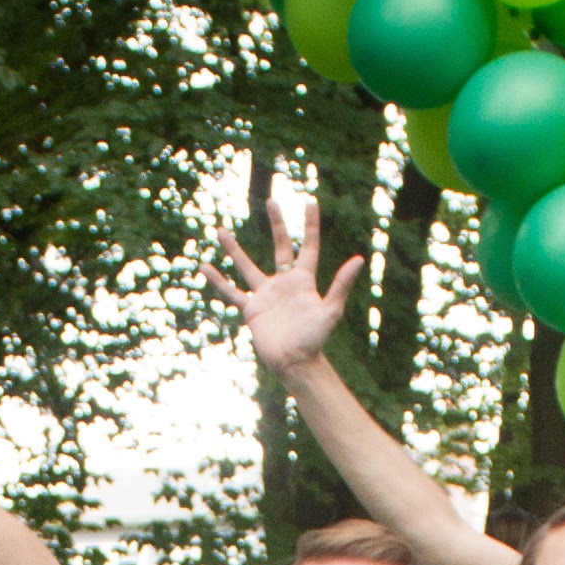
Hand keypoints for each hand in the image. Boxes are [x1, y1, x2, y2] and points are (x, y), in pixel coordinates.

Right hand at [210, 180, 360, 377]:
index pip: (307, 246)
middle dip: (277, 224)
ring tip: (219, 231)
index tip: (310, 202)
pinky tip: (204, 267)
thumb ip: (341, 285)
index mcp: (304, 280)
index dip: (310, 225)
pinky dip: (218, 281)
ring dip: (234, 249)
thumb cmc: (315, 339)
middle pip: (280, 246)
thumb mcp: (331, 311)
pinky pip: (231, 292)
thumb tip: (359, 260)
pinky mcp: (251, 309)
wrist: (295, 363)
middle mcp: (284, 283)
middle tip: (272, 201)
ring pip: (246, 266)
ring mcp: (266, 295)